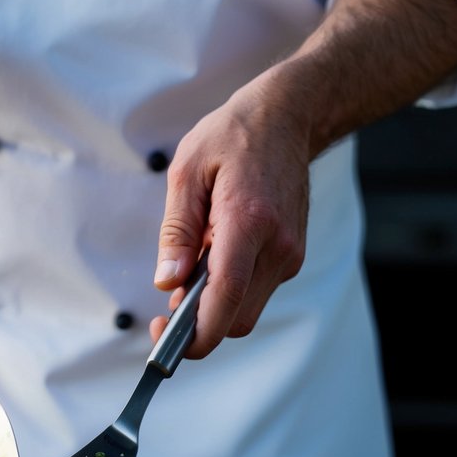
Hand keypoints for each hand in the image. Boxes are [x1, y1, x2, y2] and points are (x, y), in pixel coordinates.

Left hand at [151, 67, 309, 357]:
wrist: (287, 118)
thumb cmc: (232, 137)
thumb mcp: (186, 173)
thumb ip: (175, 232)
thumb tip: (165, 283)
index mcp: (248, 221)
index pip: (226, 296)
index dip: (196, 331)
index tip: (165, 338)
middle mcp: (277, 245)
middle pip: (236, 318)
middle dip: (199, 323)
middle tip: (170, 299)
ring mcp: (290, 254)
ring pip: (246, 310)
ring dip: (215, 304)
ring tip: (196, 261)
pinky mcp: (291, 257)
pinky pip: (255, 292)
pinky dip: (230, 290)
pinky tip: (216, 254)